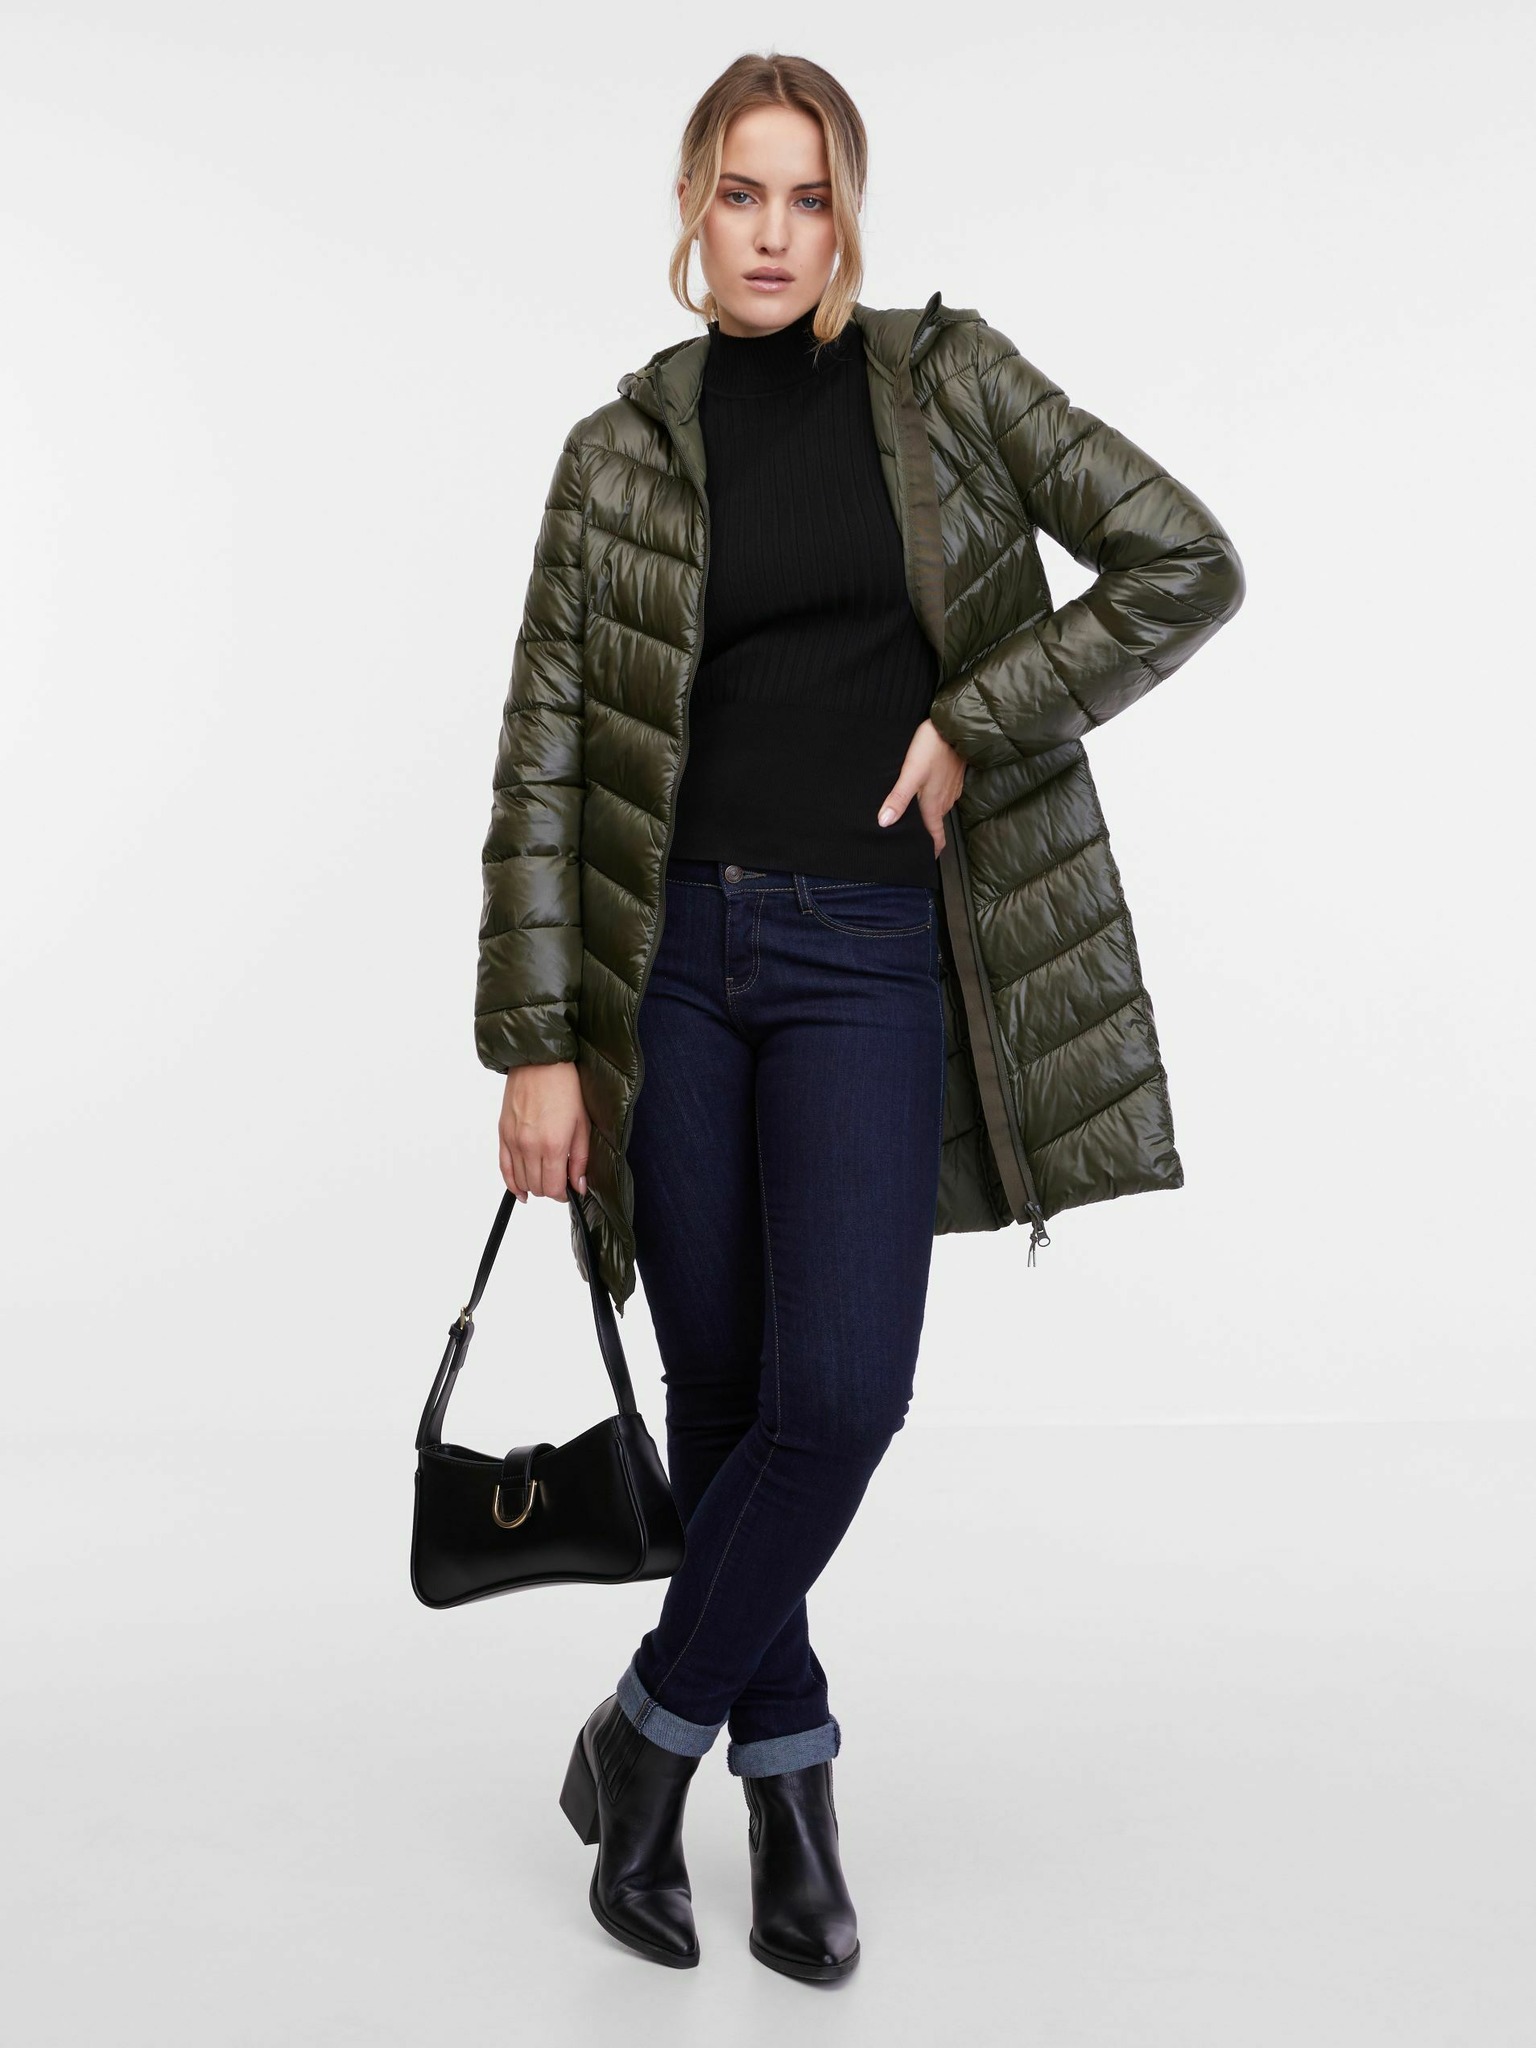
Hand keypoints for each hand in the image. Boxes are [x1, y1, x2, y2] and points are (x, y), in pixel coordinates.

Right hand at [499, 1061, 590, 1203]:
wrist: (539, 1063)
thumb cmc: (564, 1088)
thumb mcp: (582, 1125)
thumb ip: (580, 1160)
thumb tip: (579, 1185)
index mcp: (553, 1145)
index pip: (553, 1188)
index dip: (562, 1194)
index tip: (568, 1190)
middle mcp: (530, 1147)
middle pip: (537, 1187)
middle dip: (549, 1190)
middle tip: (559, 1181)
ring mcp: (513, 1141)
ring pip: (520, 1181)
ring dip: (533, 1186)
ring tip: (543, 1180)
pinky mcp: (502, 1134)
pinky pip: (504, 1168)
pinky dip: (512, 1183)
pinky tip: (520, 1189)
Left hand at [876, 718, 966, 855]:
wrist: (952, 726)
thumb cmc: (932, 747)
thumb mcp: (911, 774)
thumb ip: (898, 799)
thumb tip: (884, 823)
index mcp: (934, 805)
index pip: (936, 836)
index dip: (931, 851)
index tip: (924, 860)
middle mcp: (945, 801)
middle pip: (936, 824)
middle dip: (926, 833)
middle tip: (912, 839)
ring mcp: (952, 789)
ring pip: (940, 809)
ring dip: (930, 816)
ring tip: (915, 818)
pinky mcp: (954, 777)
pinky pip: (944, 795)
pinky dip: (935, 799)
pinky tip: (925, 792)